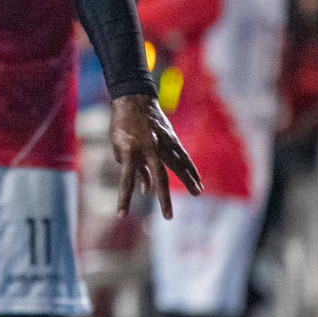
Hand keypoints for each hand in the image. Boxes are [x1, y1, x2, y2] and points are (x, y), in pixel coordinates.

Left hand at [110, 93, 201, 218]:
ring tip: (197, 193)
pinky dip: (190, 168)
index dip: (124, 199)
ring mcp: (162, 142)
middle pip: (159, 177)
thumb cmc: (121, 125)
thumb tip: (146, 190)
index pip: (127, 180)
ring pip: (178, 165)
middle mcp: (148, 148)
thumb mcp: (119, 147)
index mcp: (130, 151)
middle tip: (168, 217)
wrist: (133, 99)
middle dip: (163, 198)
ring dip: (188, 180)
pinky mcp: (171, 138)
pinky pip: (183, 156)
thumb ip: (133, 169)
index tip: (121, 215)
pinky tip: (198, 180)